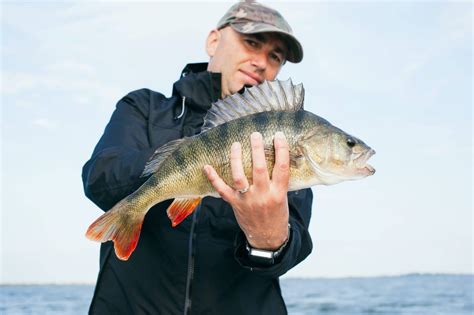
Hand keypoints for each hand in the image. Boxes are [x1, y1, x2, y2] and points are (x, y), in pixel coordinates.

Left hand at [204, 131, 289, 249]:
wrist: (267, 236)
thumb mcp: (284, 196)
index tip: (278, 135)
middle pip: (259, 169)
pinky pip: (222, 190)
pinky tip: (207, 166)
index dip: (281, 150)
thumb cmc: (277, 213)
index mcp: (278, 193)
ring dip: (236, 159)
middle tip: (255, 134)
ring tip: (235, 144)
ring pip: (239, 176)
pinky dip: (213, 178)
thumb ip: (279, 179)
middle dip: (257, 149)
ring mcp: (247, 200)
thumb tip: (278, 155)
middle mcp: (263, 196)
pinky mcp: (235, 204)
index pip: (282, 168)